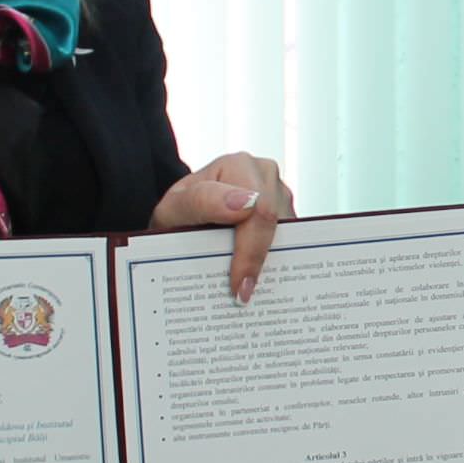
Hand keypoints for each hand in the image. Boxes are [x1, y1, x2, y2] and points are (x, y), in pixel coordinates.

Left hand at [149, 150, 294, 301]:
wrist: (183, 218)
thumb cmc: (177, 214)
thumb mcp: (173, 209)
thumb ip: (202, 201)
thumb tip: (247, 204)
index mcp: (239, 165)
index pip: (258, 212)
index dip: (251, 253)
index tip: (240, 288)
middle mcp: (266, 174)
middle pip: (276, 224)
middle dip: (259, 262)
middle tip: (243, 297)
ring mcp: (281, 194)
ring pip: (287, 235)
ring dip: (267, 261)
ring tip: (244, 284)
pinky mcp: (289, 215)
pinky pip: (290, 240)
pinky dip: (272, 260)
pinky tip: (254, 274)